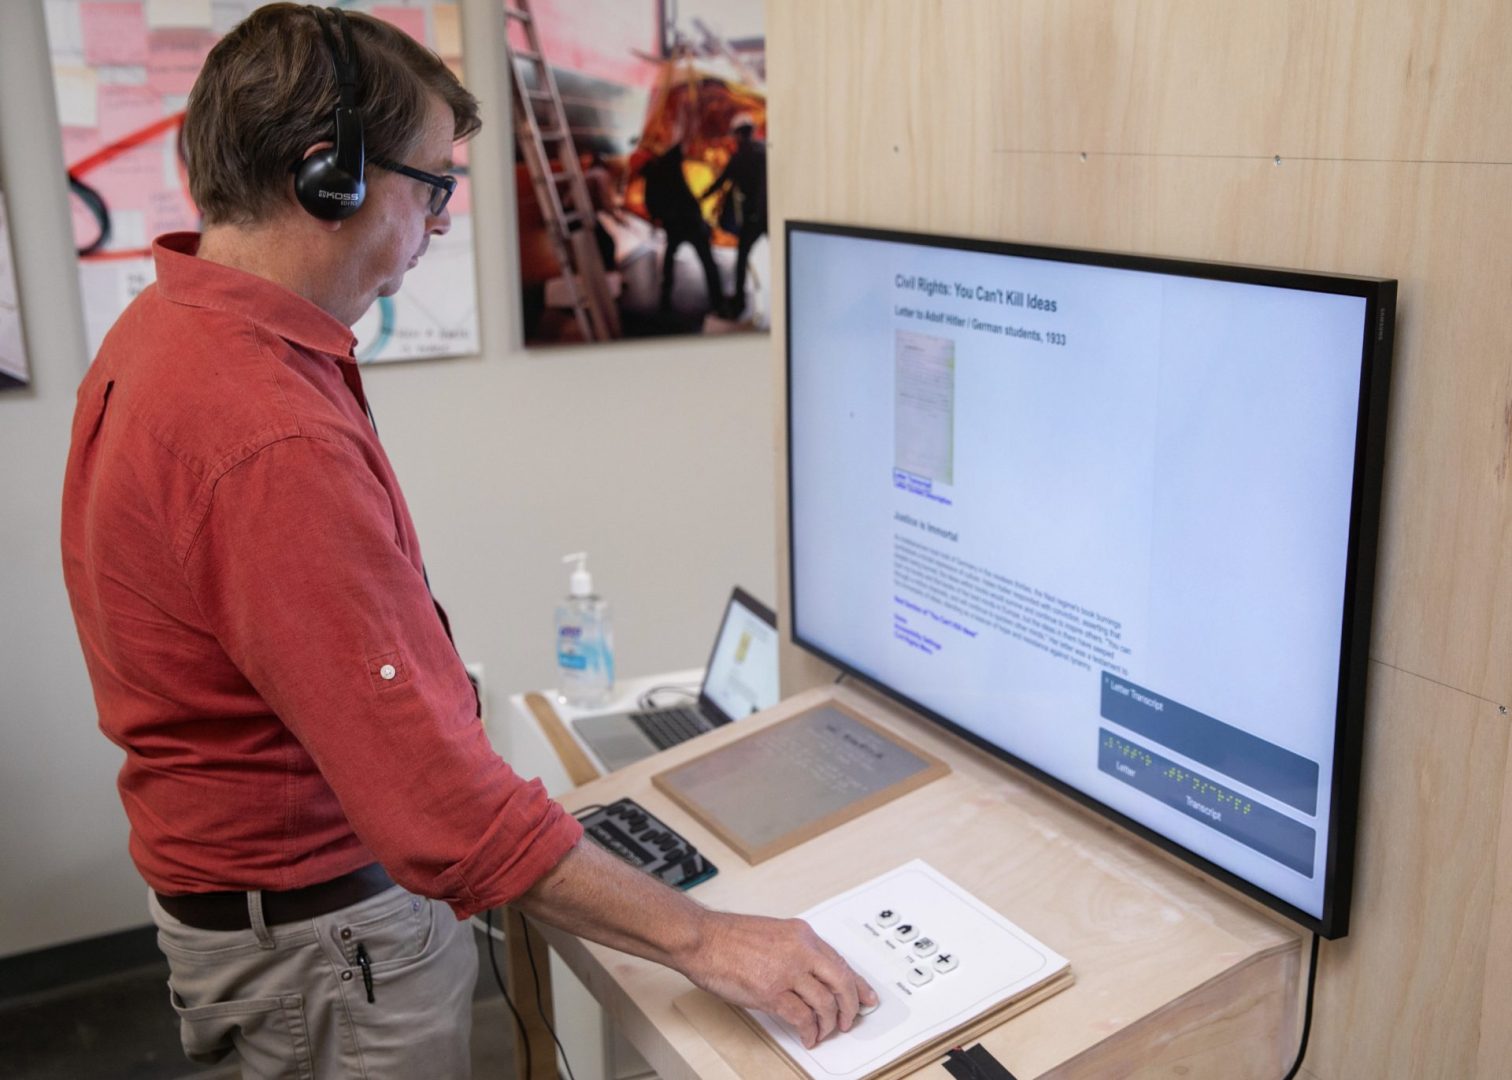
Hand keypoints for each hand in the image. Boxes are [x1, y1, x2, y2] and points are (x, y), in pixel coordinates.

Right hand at [678, 910, 877, 1048]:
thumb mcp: (773, 934)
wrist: (702, 938)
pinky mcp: (771, 992)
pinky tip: (807, 1036)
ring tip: (824, 1032)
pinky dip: (809, 1031)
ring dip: (828, 1024)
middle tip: (850, 1020)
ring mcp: (786, 971)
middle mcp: (800, 950)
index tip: (866, 996)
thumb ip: (796, 950)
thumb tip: (814, 975)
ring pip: (825, 1003)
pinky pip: (802, 1017)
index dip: (858, 983)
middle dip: (850, 1006)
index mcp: (801, 934)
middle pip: (841, 982)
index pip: (840, 961)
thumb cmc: (728, 937)